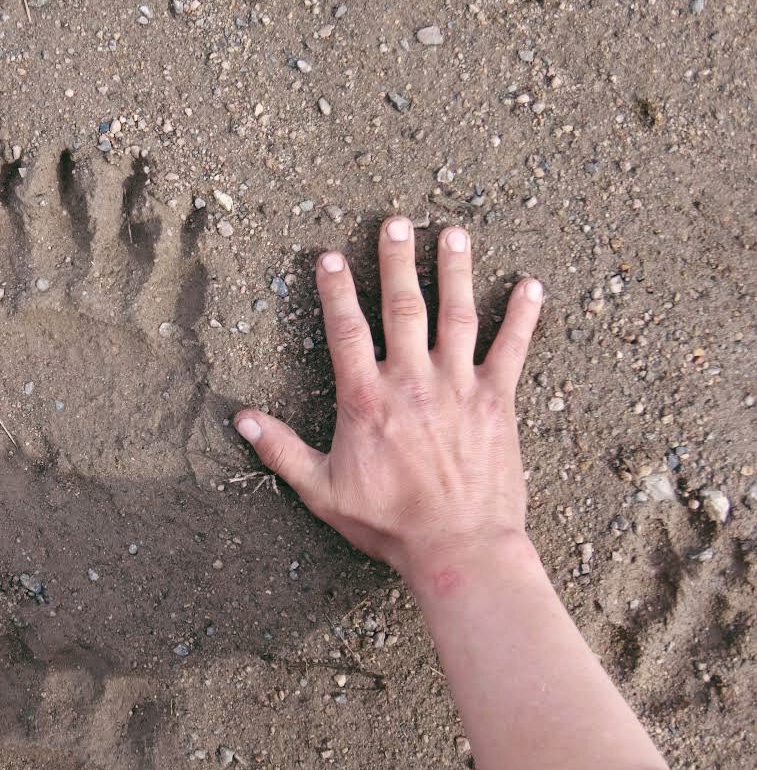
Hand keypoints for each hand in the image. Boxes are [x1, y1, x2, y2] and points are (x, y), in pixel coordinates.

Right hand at [234, 218, 543, 583]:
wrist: (458, 547)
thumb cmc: (388, 523)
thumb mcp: (322, 491)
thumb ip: (281, 451)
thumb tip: (240, 419)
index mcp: (366, 399)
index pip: (346, 331)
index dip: (336, 291)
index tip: (330, 257)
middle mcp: (412, 381)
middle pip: (403, 307)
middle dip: (397, 261)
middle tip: (395, 223)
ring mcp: (458, 387)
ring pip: (456, 315)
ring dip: (454, 271)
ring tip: (452, 233)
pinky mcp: (498, 402)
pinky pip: (513, 349)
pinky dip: (522, 316)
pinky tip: (530, 286)